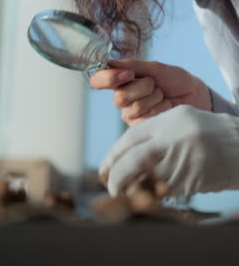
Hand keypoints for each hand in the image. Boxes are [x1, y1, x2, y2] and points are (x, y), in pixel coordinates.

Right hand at [90, 59, 211, 125]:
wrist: (196, 96)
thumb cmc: (176, 80)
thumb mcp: (155, 68)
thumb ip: (133, 66)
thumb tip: (110, 63)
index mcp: (122, 80)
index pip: (99, 80)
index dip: (107, 78)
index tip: (128, 74)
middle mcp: (123, 99)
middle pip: (119, 97)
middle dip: (143, 88)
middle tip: (156, 85)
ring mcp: (131, 115)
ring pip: (134, 108)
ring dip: (154, 98)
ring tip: (163, 97)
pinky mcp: (142, 128)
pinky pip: (145, 119)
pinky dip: (160, 109)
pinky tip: (166, 108)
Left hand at [99, 105, 238, 196]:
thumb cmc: (207, 132)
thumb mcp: (180, 119)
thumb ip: (154, 132)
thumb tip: (127, 151)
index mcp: (168, 121)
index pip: (130, 138)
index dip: (113, 155)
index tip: (105, 168)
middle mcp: (173, 139)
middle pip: (133, 160)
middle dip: (116, 176)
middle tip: (110, 186)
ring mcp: (182, 160)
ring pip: (146, 179)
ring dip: (133, 189)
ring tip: (127, 192)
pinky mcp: (190, 180)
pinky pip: (163, 191)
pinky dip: (152, 194)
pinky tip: (149, 193)